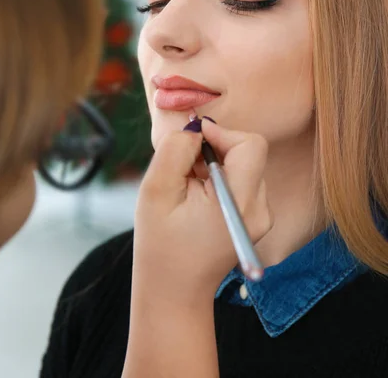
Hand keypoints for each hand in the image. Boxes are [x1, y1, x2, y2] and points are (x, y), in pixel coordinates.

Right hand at [132, 118, 272, 305]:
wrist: (174, 291)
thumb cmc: (161, 245)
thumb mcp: (156, 190)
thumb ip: (176, 150)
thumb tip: (195, 127)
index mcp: (240, 203)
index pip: (251, 145)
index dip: (222, 133)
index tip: (193, 140)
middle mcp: (259, 209)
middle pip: (246, 152)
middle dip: (214, 150)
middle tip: (184, 170)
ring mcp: (260, 215)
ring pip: (243, 164)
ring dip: (215, 164)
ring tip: (189, 188)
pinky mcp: (254, 217)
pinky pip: (241, 180)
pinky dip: (219, 178)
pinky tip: (198, 197)